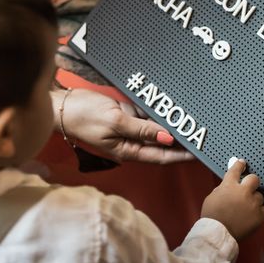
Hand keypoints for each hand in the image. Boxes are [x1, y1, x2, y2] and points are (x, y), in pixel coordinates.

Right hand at [52, 88, 193, 163]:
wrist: (63, 106)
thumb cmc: (84, 116)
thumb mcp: (116, 122)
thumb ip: (142, 129)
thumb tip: (167, 138)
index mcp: (128, 151)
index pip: (160, 156)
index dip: (180, 156)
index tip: (198, 152)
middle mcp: (130, 142)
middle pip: (160, 144)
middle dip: (180, 142)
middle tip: (200, 135)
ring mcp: (128, 128)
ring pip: (155, 129)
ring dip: (170, 126)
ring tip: (190, 121)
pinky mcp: (124, 115)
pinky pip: (145, 115)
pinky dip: (156, 112)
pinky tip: (169, 108)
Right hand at [201, 159, 263, 239]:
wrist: (217, 233)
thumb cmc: (212, 216)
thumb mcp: (213, 197)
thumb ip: (222, 188)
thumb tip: (228, 185)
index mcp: (229, 185)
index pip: (236, 169)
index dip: (239, 165)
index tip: (242, 163)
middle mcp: (243, 192)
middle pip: (254, 178)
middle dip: (251, 181)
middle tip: (248, 187)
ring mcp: (252, 203)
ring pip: (260, 195)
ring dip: (254, 199)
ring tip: (247, 207)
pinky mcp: (259, 215)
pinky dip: (260, 211)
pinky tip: (253, 214)